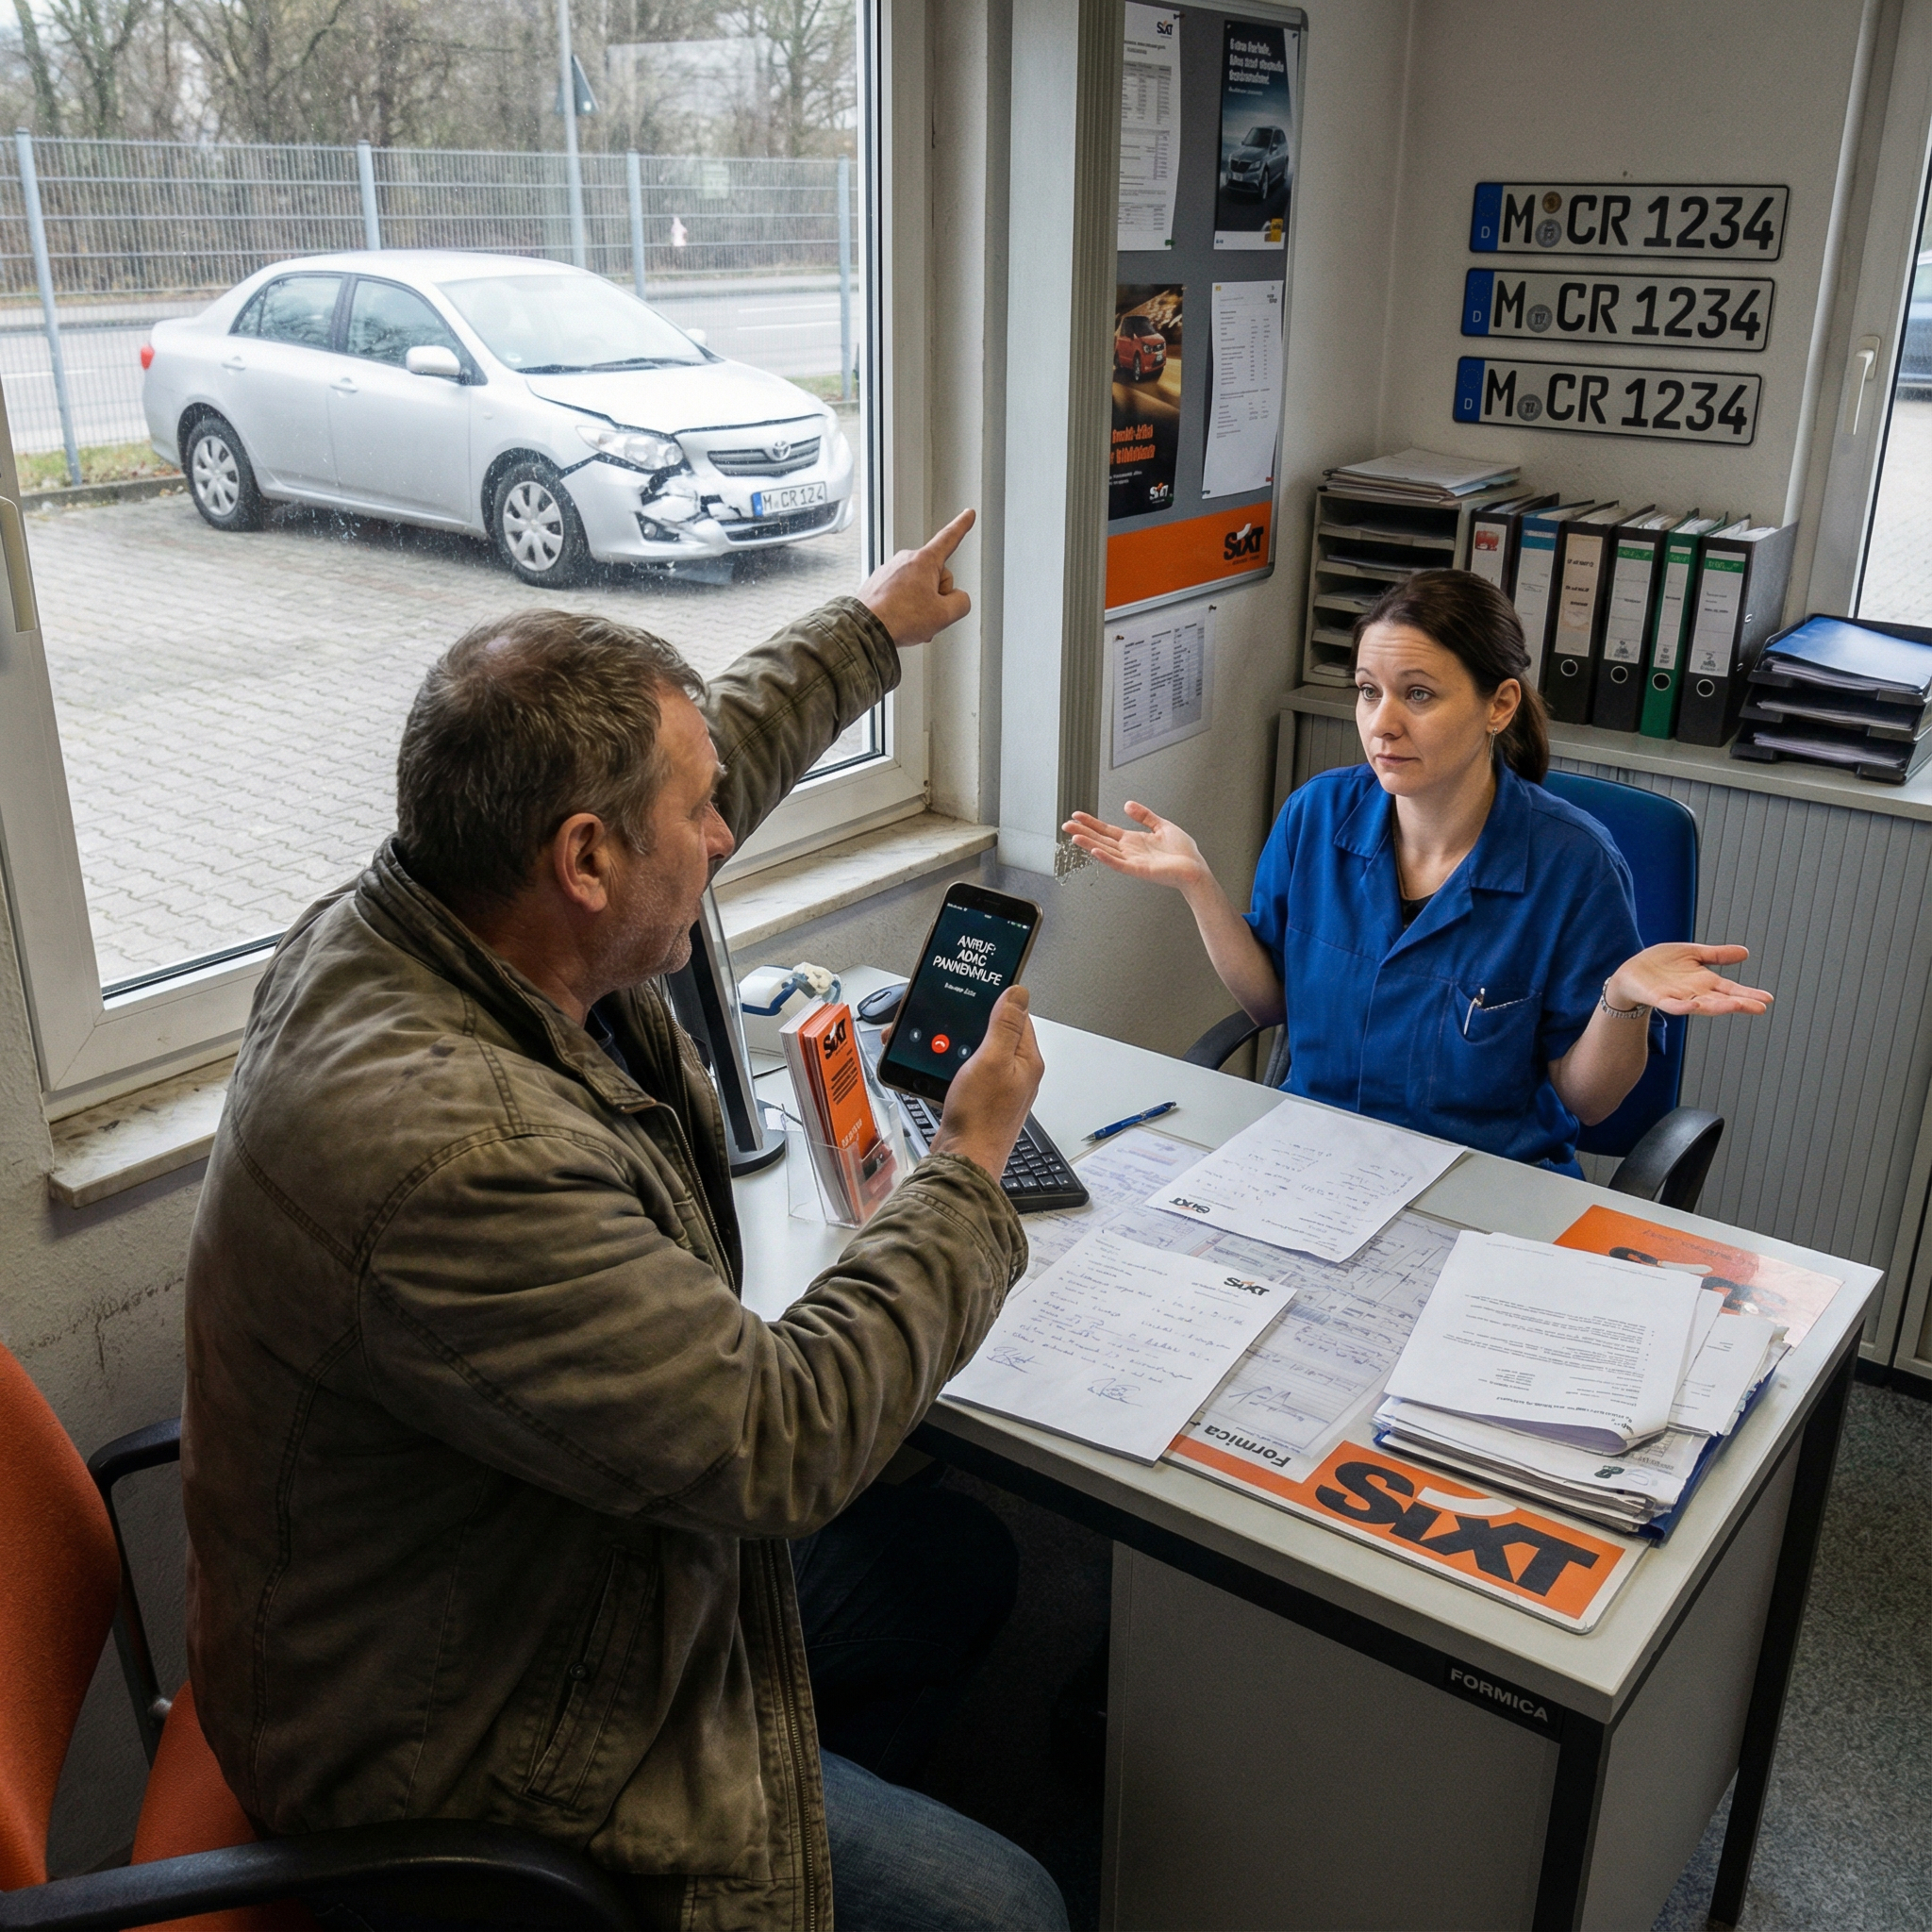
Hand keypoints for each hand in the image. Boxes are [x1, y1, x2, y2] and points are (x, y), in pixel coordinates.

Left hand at [858, 508, 973, 644]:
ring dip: (921, 605)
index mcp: (924, 561)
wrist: (866, 628)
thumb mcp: (945, 614)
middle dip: (937, 596)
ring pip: (919, 587)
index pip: (949, 538)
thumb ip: (962, 602)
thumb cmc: (899, 618)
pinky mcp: (879, 583)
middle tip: (927, 613)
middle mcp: (905, 560)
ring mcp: (890, 571)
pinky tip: (900, 620)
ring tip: (910, 620)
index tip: (968, 515)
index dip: (961, 526)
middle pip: (937, 575)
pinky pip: (902, 593)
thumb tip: (958, 600)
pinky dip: (906, 607)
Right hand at [930, 986, 1044, 1181]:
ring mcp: (998, 1087)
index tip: (976, 993)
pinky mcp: (980, 1099)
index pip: (1017, 1017)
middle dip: (970, 1024)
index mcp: (1027, 1060)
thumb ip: (1005, 1025)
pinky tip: (938, 1067)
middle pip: (994, 1033)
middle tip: (949, 1019)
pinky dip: (952, 1065)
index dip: (996, 1002)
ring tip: (937, 1043)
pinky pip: (967, 1071)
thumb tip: (1018, 992)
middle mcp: (1016, 1073)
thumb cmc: (981, 1118)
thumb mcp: (992, 1060)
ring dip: (957, 1045)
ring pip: (978, 1052)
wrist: (963, 1160)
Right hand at [1062, 803, 1208, 891]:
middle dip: (1083, 832)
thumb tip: (1127, 805)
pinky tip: (1096, 851)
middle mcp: (1130, 851)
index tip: (1077, 816)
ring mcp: (1133, 861)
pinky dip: (1107, 858)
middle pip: (1101, 839)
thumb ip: (1144, 816)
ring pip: (1106, 851)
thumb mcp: (1162, 826)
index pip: (1107, 830)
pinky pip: (1119, 864)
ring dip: (1090, 844)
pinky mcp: (1139, 870)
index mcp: (1134, 841)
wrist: (1195, 868)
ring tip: (1074, 837)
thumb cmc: (1183, 852)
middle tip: (1066, 825)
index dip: (1091, 823)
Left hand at [1607, 944, 1773, 1016]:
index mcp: (1705, 982)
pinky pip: (1673, 1005)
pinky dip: (1684, 1007)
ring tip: (1736, 1006)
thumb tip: (1745, 952)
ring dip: (1718, 1007)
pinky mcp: (1659, 998)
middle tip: (1760, 1007)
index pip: (1731, 990)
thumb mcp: (1693, 954)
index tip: (1768, 999)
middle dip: (1740, 1003)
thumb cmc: (1662, 964)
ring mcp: (1678, 997)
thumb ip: (1717, 955)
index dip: (1748, 994)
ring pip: (1701, 1005)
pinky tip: (1695, 1006)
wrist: (1632, 971)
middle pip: (1721, 1000)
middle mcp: (1695, 993)